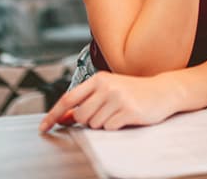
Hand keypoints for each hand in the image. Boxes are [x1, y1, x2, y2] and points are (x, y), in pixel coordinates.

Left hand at [39, 71, 179, 131]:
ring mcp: (118, 98)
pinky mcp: (128, 110)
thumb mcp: (109, 90)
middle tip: (104, 113)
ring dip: (104, 124)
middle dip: (88, 121)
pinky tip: (126, 117)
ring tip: (118, 113)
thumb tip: (63, 116)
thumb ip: (86, 101)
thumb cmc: (134, 92)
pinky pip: (109, 128)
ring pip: (94, 124)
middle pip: (81, 116)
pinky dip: (115, 127)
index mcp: (98, 79)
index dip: (53, 114)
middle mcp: (106, 87)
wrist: (163, 91)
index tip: (43, 128)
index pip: (68, 98)